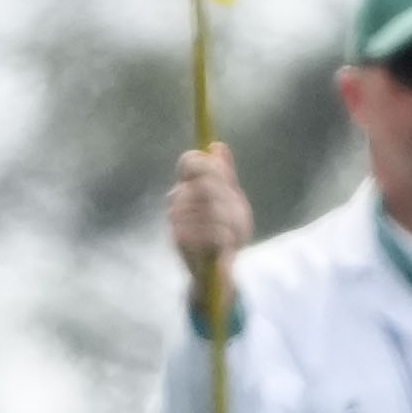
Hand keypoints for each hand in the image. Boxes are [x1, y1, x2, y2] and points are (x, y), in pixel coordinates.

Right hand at [168, 142, 251, 274]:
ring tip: (229, 233)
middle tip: (234, 213)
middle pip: (207, 182)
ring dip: (230, 222)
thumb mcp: (230, 199)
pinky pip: (214, 232)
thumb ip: (224, 173)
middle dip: (227, 198)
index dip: (209, 163)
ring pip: (214, 208)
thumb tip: (216, 145)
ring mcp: (176, 219)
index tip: (225, 176)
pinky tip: (224, 244)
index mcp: (189, 186)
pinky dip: (225, 238)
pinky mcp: (180, 239)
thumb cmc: (225, 229)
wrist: (216, 266)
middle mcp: (177, 199)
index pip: (191, 161)